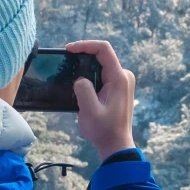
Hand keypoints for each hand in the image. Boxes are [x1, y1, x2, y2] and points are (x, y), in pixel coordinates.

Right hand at [65, 39, 136, 155]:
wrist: (116, 144)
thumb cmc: (104, 130)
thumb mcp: (90, 111)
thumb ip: (84, 90)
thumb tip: (80, 79)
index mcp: (119, 78)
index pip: (103, 49)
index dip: (85, 45)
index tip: (68, 49)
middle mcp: (123, 76)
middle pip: (101, 55)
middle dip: (82, 55)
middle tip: (65, 61)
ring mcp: (122, 81)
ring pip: (100, 64)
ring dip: (85, 66)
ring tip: (70, 72)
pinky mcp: (117, 87)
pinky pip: (102, 73)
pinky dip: (89, 74)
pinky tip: (78, 82)